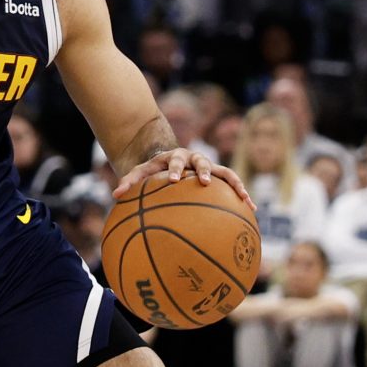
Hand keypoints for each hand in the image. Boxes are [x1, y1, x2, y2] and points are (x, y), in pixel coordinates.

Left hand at [111, 148, 253, 209]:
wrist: (170, 159)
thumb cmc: (154, 170)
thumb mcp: (140, 172)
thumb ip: (129, 182)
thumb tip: (114, 195)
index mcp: (175, 157)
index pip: (174, 162)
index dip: (175, 170)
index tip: (173, 180)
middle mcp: (194, 159)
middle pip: (202, 162)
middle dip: (203, 171)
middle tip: (203, 182)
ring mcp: (209, 167)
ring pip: (225, 173)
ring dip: (235, 184)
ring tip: (244, 199)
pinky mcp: (219, 177)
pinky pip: (234, 185)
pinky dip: (243, 195)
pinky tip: (252, 209)